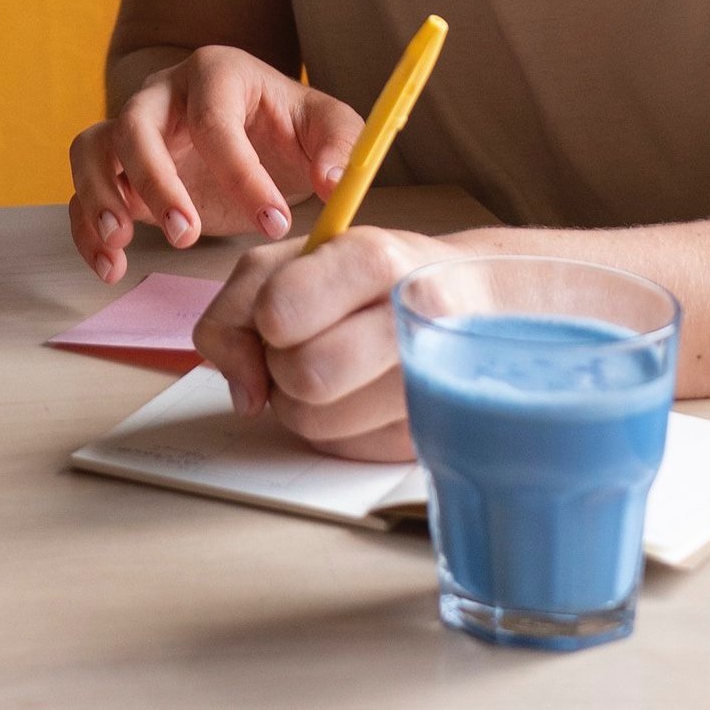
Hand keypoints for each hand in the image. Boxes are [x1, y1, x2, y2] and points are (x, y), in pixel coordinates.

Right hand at [68, 46, 363, 284]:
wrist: (255, 129)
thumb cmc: (288, 126)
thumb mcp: (326, 127)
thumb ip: (340, 148)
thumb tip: (333, 183)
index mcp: (217, 74)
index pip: (214, 119)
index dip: (241, 174)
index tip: (274, 224)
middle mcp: (163, 94)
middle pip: (135, 124)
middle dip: (157, 182)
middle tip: (190, 236)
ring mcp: (132, 127)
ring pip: (91, 147)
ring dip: (100, 196)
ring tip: (122, 244)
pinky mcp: (116, 167)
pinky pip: (81, 188)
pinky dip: (85, 228)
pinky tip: (110, 267)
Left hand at [194, 225, 443, 460]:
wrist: (471, 299)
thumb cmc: (370, 276)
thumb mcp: (298, 257)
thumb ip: (239, 307)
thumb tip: (242, 393)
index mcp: (372, 259)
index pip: (278, 312)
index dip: (265, 320)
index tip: (281, 312)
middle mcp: (412, 322)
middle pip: (301, 376)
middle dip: (283, 367)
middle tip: (308, 343)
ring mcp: (430, 385)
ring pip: (314, 425)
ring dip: (304, 403)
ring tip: (336, 365)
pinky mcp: (430, 435)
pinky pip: (343, 451)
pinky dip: (336, 428)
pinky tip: (361, 393)